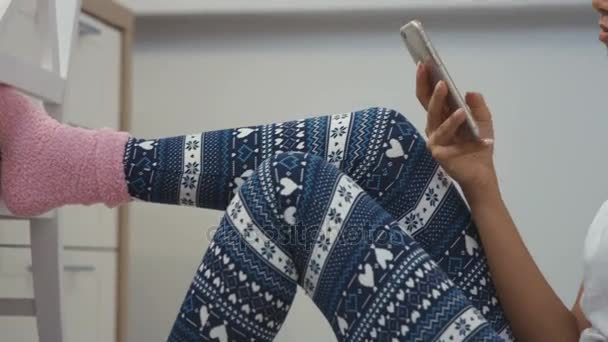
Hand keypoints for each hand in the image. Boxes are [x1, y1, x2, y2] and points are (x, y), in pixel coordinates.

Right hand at [415, 63, 496, 191]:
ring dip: (443, 108)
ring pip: (435, 121)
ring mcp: (434, 140)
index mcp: (441, 117)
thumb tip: (468, 92)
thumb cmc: (478, 146)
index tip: (423, 64)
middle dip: (430, 91)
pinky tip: (462, 116)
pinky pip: (445, 137)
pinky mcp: (438, 153)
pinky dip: (455, 126)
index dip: (425, 81)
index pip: (429, 97)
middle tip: (435, 77)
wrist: (481, 172)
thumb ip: (477, 105)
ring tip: (452, 98)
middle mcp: (434, 127)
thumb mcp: (483, 120)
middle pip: (427, 106)